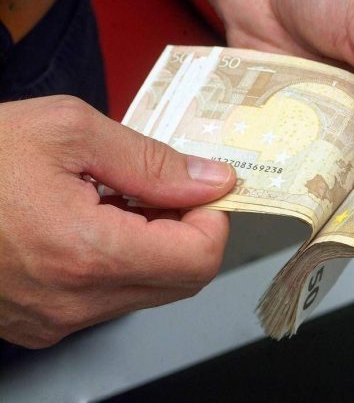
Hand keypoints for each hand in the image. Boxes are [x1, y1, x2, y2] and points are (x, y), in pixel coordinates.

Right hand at [0, 96, 235, 347]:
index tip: (200, 188)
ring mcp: (55, 319)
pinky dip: (120, 260)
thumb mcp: (68, 131)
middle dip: (186, 230)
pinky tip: (91, 222)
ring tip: (114, 199)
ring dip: (153, 244)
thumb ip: (151, 161)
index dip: (212, 218)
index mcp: (85, 252)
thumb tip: (211, 181)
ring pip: (148, 290)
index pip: (199, 259)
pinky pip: (110, 297)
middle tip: (160, 187)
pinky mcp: (41, 323)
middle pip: (181, 280)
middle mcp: (73, 301)